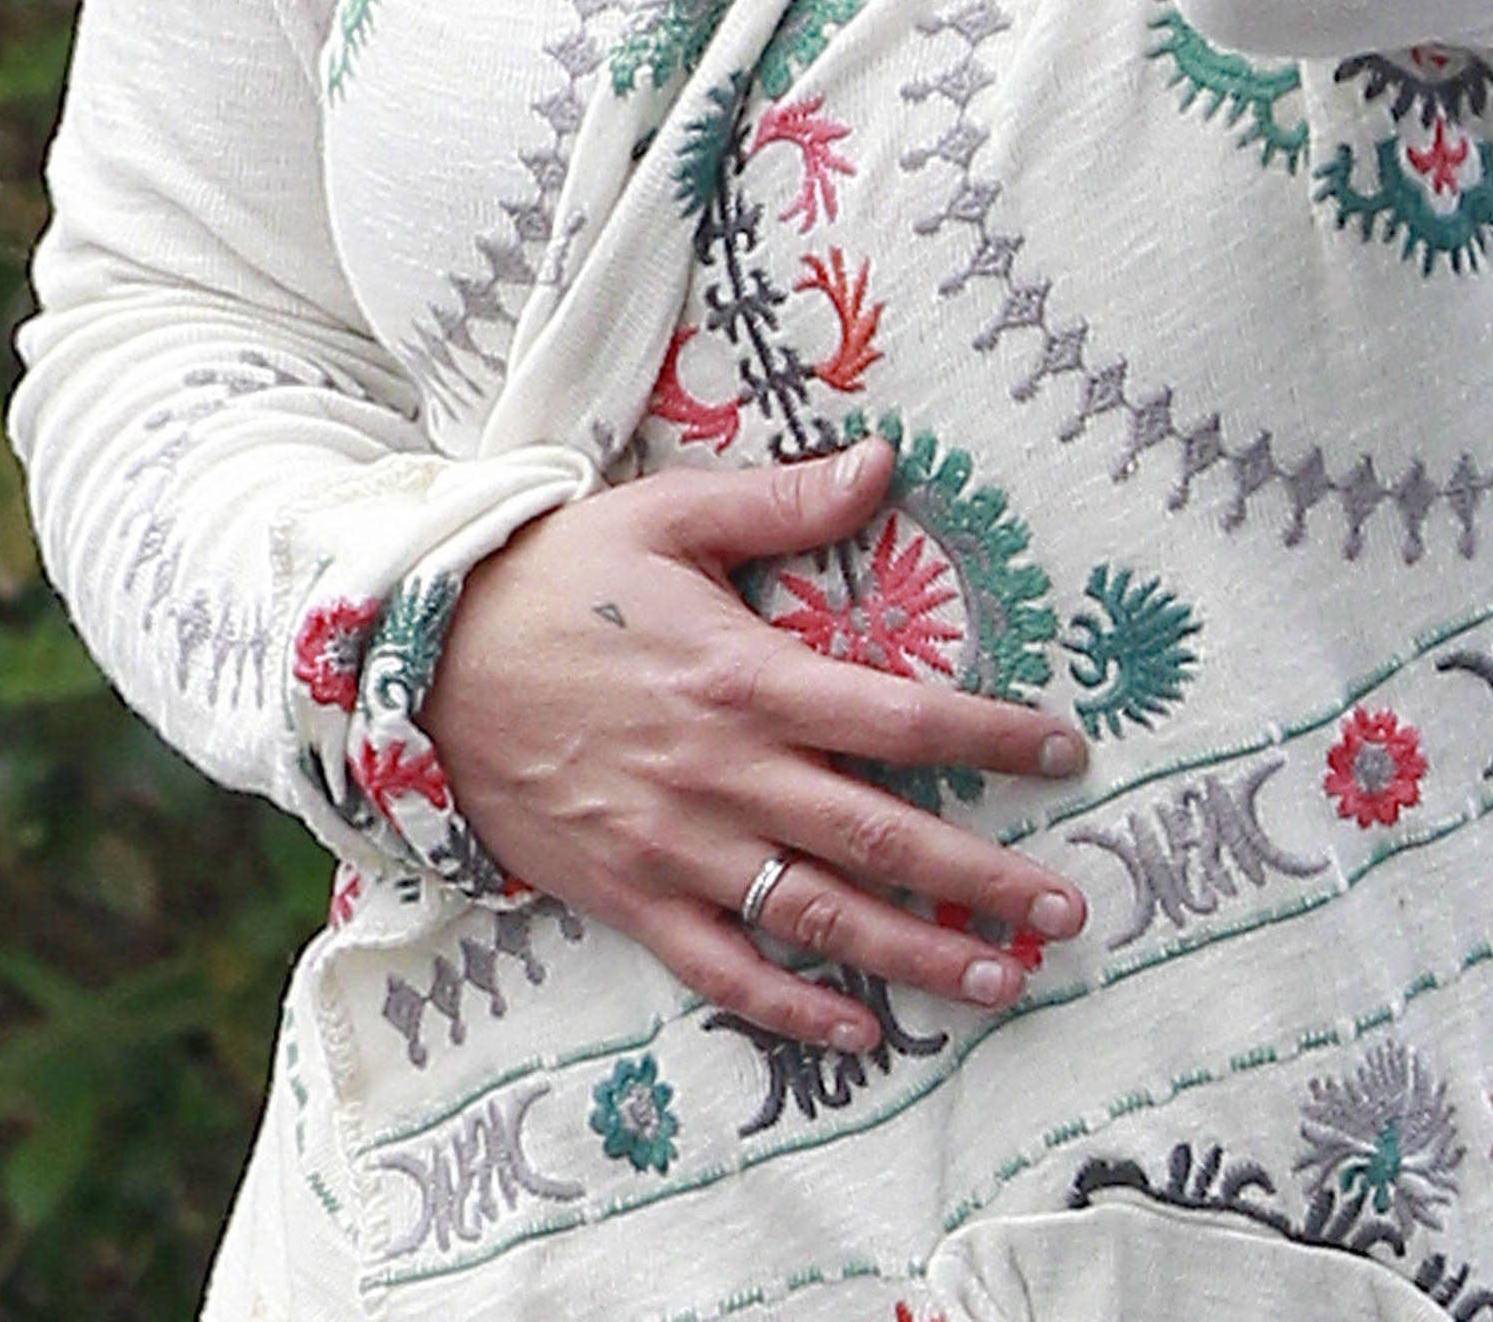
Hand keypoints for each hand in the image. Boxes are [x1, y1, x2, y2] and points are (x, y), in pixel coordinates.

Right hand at [422, 436, 1089, 1049]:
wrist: (425, 664)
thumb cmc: (558, 578)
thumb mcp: (669, 514)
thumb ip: (782, 502)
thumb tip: (885, 462)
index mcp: (747, 678)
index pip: (899, 716)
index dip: (990, 736)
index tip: (1065, 752)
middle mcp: (726, 775)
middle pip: (880, 838)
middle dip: (984, 877)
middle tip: (1068, 908)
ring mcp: (678, 849)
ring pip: (819, 917)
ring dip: (917, 954)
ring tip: (1000, 979)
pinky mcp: (630, 897)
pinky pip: (723, 970)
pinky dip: (793, 1008)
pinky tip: (861, 1029)